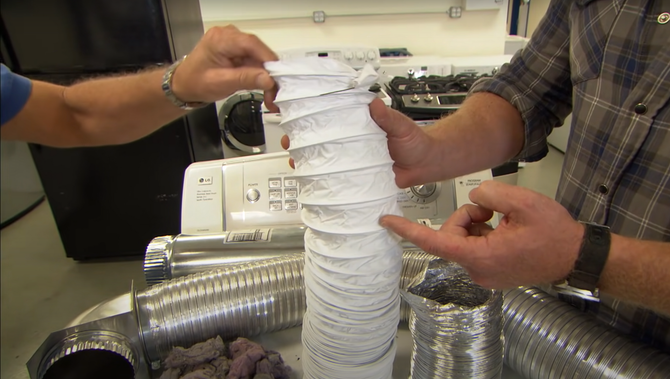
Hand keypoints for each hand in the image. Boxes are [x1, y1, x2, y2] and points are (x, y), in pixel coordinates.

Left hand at [170, 25, 278, 110]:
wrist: (185, 85)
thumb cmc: (195, 82)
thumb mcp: (221, 83)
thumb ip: (245, 79)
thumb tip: (268, 79)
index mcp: (221, 39)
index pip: (251, 44)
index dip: (268, 60)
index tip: (277, 77)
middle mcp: (229, 36)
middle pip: (258, 51)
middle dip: (269, 73)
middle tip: (275, 93)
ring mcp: (234, 43)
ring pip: (259, 58)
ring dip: (266, 77)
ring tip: (270, 95)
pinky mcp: (238, 51)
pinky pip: (255, 62)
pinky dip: (260, 76)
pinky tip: (264, 88)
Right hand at [280, 98, 440, 186]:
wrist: (427, 163)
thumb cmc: (415, 140)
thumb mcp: (400, 124)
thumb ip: (387, 116)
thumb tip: (374, 104)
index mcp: (360, 126)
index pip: (332, 120)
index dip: (313, 121)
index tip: (297, 120)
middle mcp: (354, 144)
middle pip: (324, 143)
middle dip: (304, 144)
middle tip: (292, 145)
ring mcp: (356, 162)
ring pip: (329, 162)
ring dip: (312, 164)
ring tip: (298, 164)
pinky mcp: (362, 179)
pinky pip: (343, 181)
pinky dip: (330, 183)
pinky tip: (318, 184)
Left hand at [380, 180, 584, 288]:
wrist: (576, 256)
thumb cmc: (555, 235)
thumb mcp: (522, 202)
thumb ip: (490, 194)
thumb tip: (476, 199)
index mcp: (482, 257)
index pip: (435, 241)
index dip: (408, 230)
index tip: (387, 221)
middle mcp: (478, 270)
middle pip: (450, 235)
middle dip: (465, 217)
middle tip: (492, 211)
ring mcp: (483, 273)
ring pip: (461, 239)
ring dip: (476, 224)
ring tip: (503, 221)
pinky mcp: (489, 271)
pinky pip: (473, 246)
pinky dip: (482, 233)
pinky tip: (504, 230)